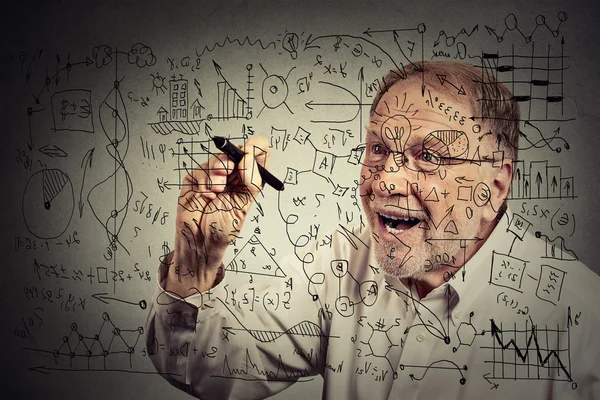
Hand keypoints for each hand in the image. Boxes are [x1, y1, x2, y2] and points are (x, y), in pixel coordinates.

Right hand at [166, 136, 269, 295]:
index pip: (257, 154)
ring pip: (217, 159)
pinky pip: (200, 170)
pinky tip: (206, 195)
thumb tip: (250, 157)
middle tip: (228, 171)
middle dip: (231, 160)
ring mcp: (212, 177)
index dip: (256, 147)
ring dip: (216, 173)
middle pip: (234, 151)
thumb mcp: (244, 205)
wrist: (200, 243)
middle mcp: (231, 176)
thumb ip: (250, 181)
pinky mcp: (195, 180)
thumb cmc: (222, 229)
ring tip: (216, 191)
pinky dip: (204, 182)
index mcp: (247, 180)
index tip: (252, 147)